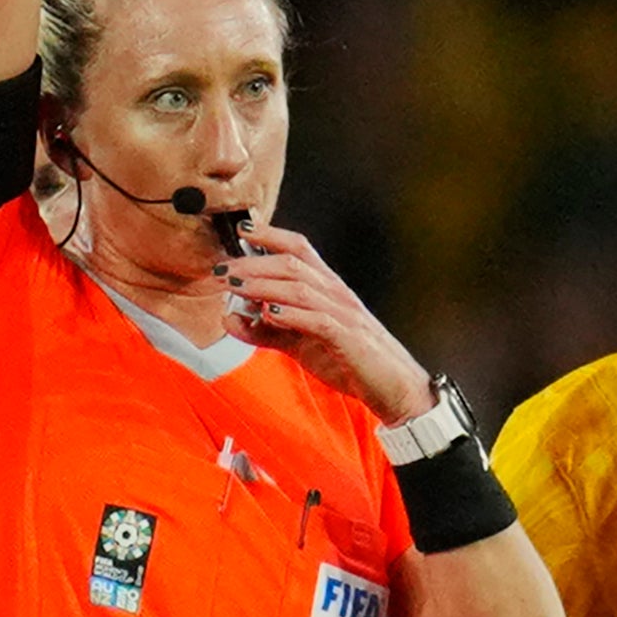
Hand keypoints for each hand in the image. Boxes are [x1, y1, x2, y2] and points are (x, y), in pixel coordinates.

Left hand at [218, 225, 438, 422]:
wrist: (394, 386)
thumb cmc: (350, 360)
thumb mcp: (300, 343)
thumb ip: (266, 331)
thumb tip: (229, 318)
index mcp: (328, 288)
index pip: (299, 249)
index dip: (271, 235)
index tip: (241, 230)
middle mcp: (336, 294)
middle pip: (292, 264)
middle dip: (253, 263)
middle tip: (221, 269)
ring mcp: (343, 314)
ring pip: (300, 288)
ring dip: (263, 285)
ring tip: (234, 287)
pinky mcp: (348, 338)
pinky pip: (317, 320)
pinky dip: (291, 315)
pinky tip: (269, 314)